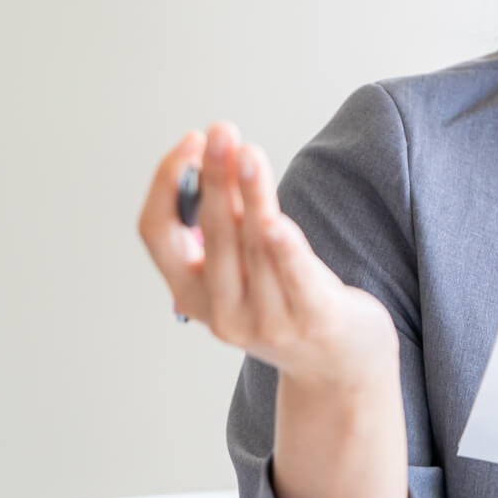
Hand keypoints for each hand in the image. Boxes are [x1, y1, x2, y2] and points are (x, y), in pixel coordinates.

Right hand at [138, 122, 398, 395]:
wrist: (339, 366)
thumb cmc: (287, 300)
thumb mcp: (243, 268)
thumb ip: (227, 225)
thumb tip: (220, 157)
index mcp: (190, 294)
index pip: (158, 233)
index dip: (167, 184)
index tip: (191, 142)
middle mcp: (221, 312)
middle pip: (210, 233)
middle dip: (214, 177)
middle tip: (220, 131)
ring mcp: (266, 321)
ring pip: (253, 245)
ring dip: (251, 194)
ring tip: (249, 153)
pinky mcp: (312, 321)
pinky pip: (293, 276)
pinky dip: (282, 248)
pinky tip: (275, 220)